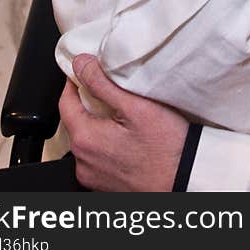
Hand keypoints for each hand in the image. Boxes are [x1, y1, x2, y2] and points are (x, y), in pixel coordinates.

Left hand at [59, 54, 189, 191]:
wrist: (184, 178)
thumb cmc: (165, 146)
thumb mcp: (135, 106)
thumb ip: (103, 83)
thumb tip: (81, 64)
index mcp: (85, 139)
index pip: (65, 102)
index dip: (74, 81)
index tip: (84, 69)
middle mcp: (82, 161)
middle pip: (76, 121)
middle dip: (88, 102)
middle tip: (110, 88)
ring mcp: (92, 176)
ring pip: (87, 140)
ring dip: (97, 124)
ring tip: (121, 114)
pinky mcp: (104, 185)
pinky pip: (97, 157)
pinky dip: (105, 143)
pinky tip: (126, 137)